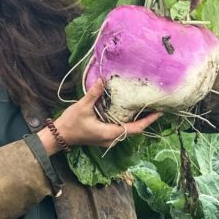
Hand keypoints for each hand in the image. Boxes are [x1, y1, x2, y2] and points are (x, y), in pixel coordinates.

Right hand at [41, 80, 158, 153]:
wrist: (59, 136)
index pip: (135, 128)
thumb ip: (94, 94)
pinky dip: (126, 122)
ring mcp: (108, 139)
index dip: (148, 121)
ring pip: (127, 131)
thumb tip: (103, 79)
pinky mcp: (104, 137)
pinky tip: (128, 112)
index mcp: (110, 133)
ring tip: (144, 108)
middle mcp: (112, 139)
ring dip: (136, 121)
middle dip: (144, 119)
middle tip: (154, 106)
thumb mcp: (83, 107)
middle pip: (133, 130)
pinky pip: (120, 130)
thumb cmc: (71, 123)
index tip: (159, 112)